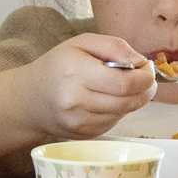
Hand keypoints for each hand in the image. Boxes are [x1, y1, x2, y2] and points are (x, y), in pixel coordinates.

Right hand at [23, 34, 157, 139]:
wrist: (30, 99)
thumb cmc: (58, 66)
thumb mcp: (81, 43)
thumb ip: (114, 46)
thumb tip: (140, 62)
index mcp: (75, 72)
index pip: (124, 83)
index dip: (145, 77)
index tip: (147, 69)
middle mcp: (75, 100)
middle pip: (127, 101)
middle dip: (145, 90)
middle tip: (145, 79)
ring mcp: (78, 122)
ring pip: (123, 113)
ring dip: (132, 100)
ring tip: (123, 87)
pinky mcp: (83, 135)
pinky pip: (114, 123)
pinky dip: (118, 111)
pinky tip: (108, 100)